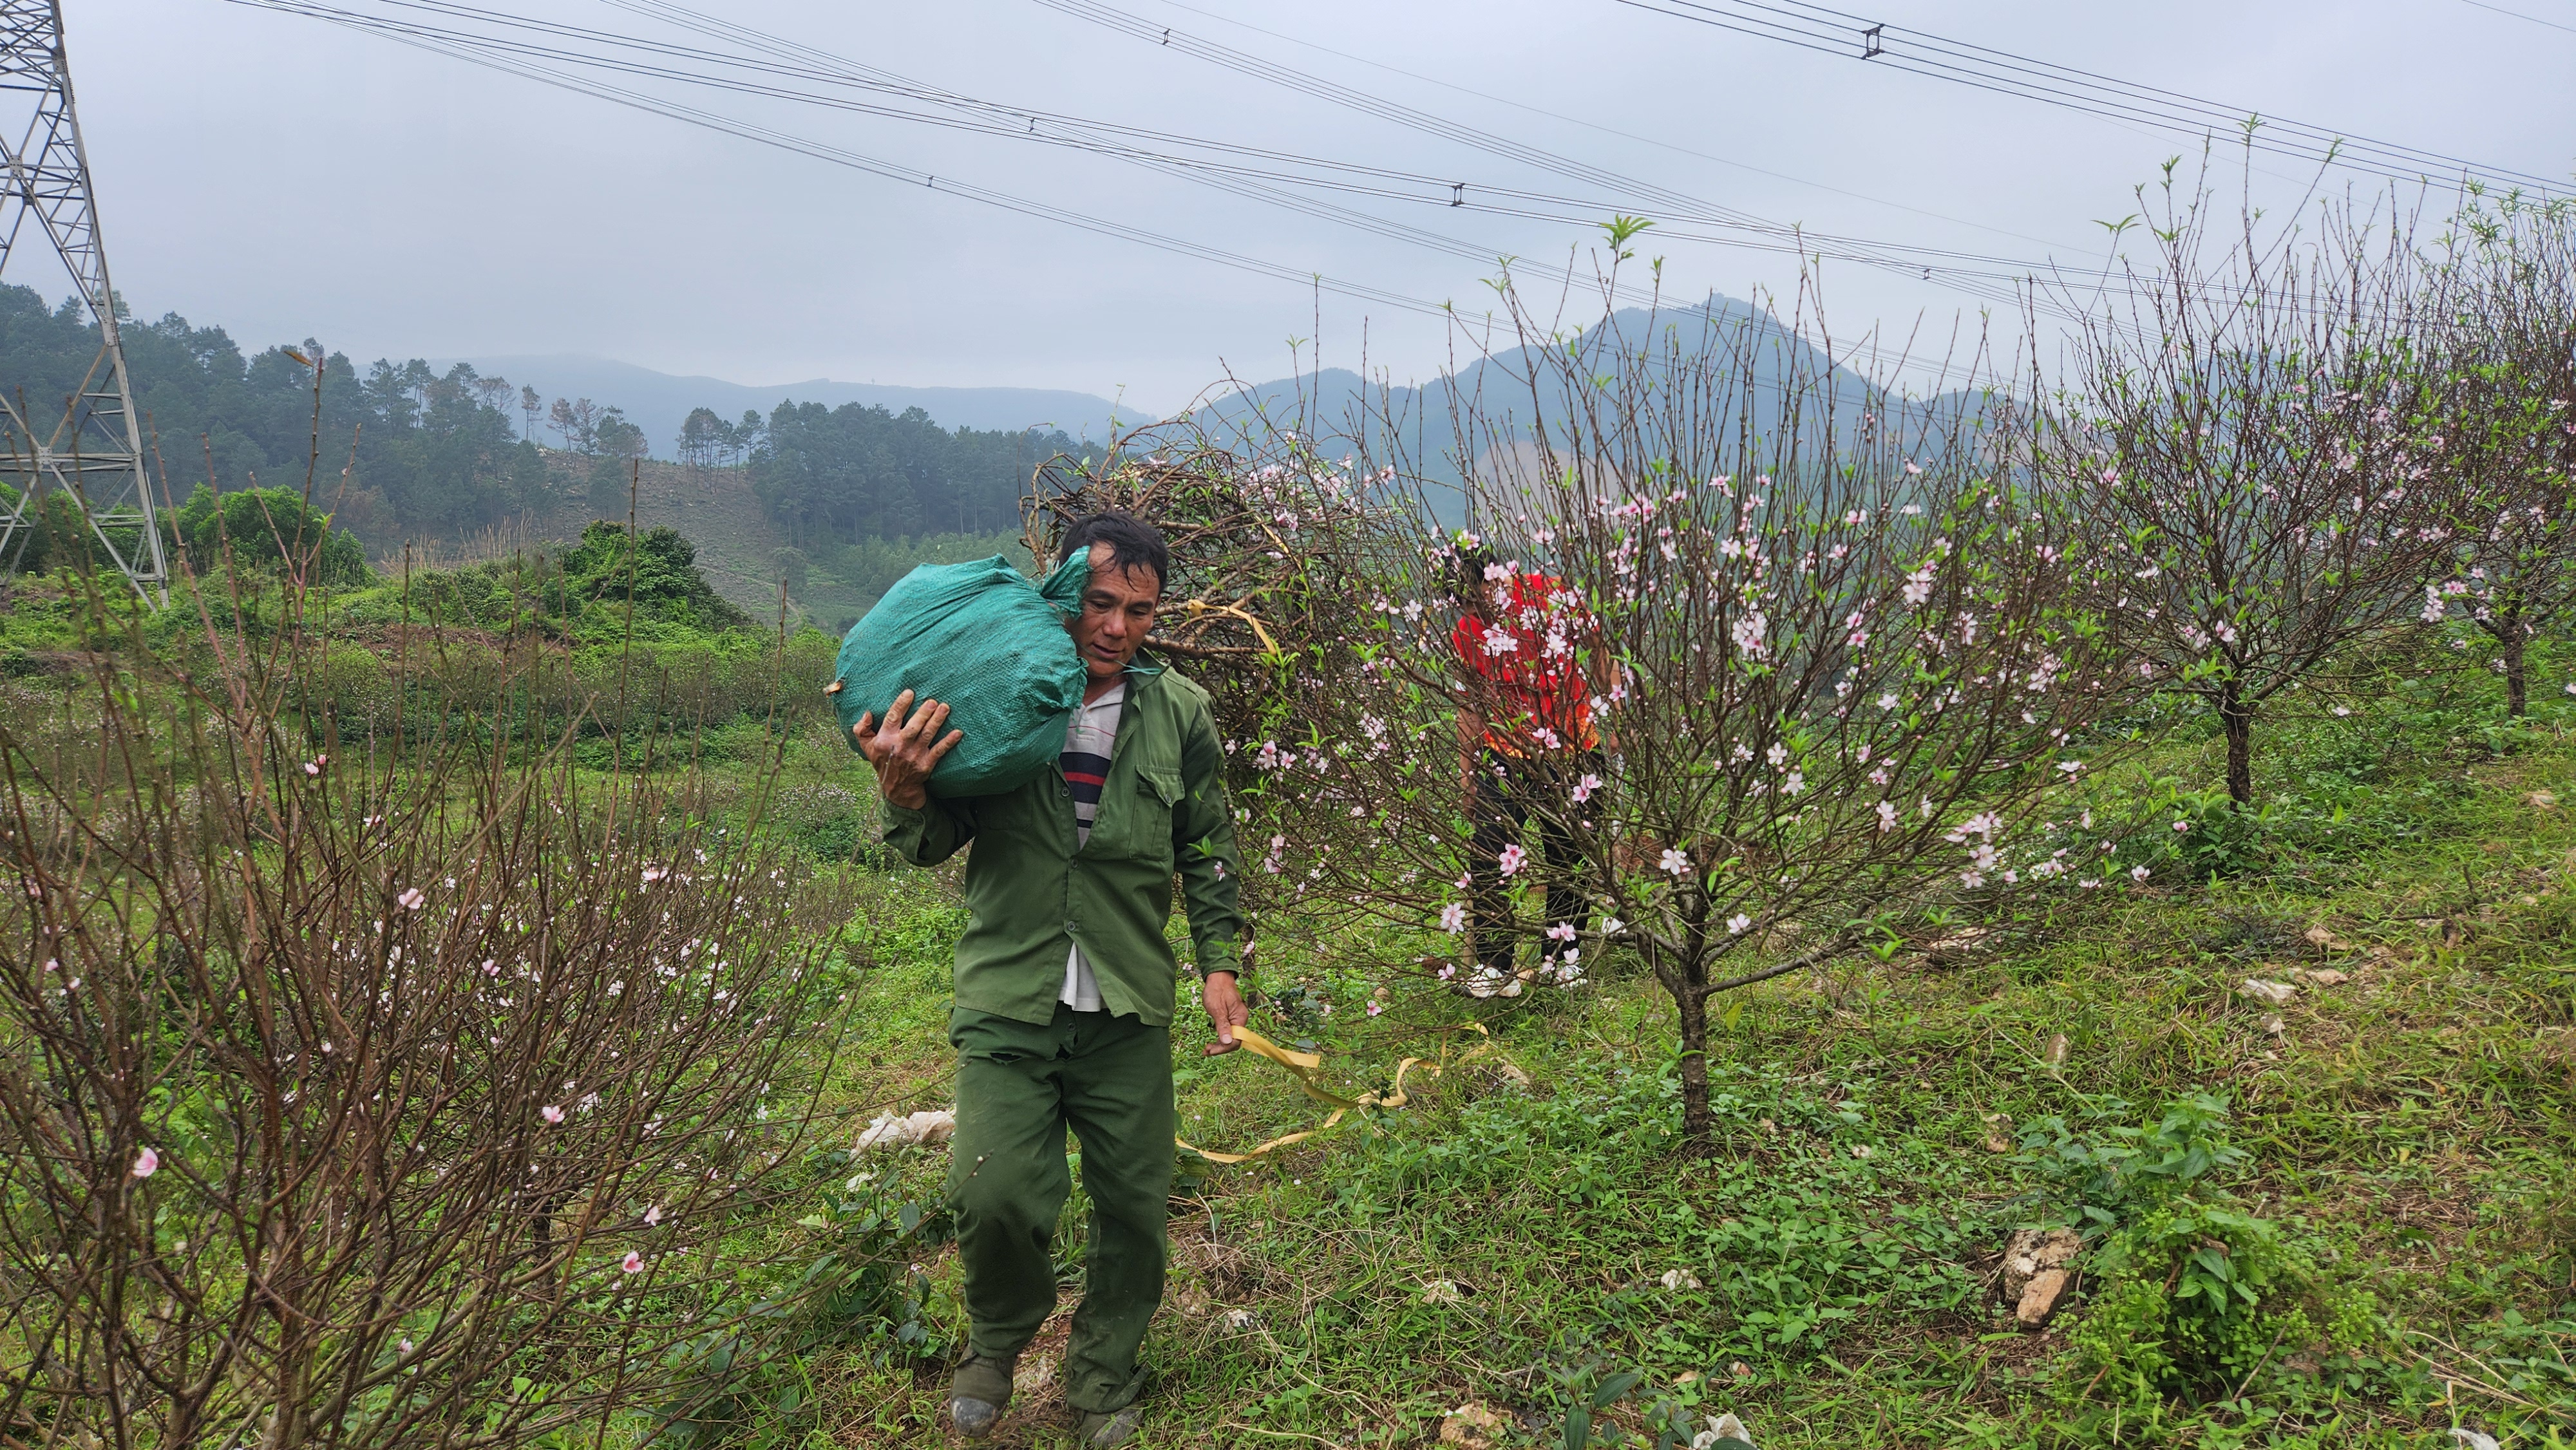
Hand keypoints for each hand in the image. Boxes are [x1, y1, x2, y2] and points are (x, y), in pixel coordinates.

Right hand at [853, 689, 960, 809]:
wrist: (896, 788)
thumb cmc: (882, 760)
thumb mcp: (866, 746)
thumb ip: (861, 728)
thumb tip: (867, 713)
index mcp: (885, 739)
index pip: (892, 718)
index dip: (901, 705)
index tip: (910, 693)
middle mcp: (900, 747)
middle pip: (913, 727)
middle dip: (923, 713)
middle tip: (932, 701)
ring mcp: (914, 756)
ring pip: (927, 735)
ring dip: (937, 722)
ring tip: (945, 708)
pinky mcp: (926, 764)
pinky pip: (939, 751)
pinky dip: (949, 742)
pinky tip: (958, 732)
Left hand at [1200, 971, 1246, 1055]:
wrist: (1218, 978)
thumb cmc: (1217, 990)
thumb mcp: (1217, 1008)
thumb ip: (1222, 1025)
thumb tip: (1228, 1042)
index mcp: (1240, 1017)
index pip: (1236, 1040)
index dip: (1224, 1047)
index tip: (1211, 1050)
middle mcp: (1240, 1020)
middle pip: (1234, 1041)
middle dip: (1220, 1048)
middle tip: (1206, 1052)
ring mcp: (1236, 1020)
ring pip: (1230, 1038)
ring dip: (1219, 1045)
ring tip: (1206, 1050)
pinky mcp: (1230, 1019)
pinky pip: (1227, 1032)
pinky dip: (1219, 1039)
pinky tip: (1212, 1043)